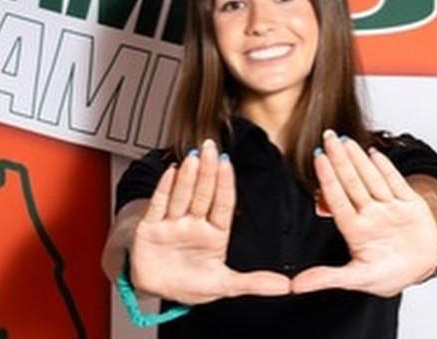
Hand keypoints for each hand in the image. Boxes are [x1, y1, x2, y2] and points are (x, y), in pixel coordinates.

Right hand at [130, 139, 289, 304]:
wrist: (156, 290)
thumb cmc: (190, 284)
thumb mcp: (225, 285)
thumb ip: (254, 283)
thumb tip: (286, 286)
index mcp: (215, 233)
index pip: (222, 204)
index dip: (224, 184)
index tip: (227, 164)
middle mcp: (194, 223)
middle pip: (202, 194)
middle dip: (207, 171)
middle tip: (211, 148)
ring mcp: (172, 223)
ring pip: (181, 196)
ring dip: (187, 177)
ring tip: (193, 156)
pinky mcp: (150, 227)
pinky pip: (159, 205)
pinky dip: (164, 189)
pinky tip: (170, 171)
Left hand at [292, 131, 436, 296]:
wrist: (423, 270)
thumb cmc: (389, 274)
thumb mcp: (358, 279)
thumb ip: (328, 278)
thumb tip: (295, 286)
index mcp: (355, 230)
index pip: (338, 199)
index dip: (328, 178)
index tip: (318, 159)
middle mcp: (369, 214)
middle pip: (352, 182)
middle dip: (339, 159)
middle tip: (327, 137)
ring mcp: (388, 207)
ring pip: (371, 178)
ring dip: (358, 159)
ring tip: (345, 140)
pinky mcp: (408, 204)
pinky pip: (395, 182)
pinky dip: (386, 168)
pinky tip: (373, 153)